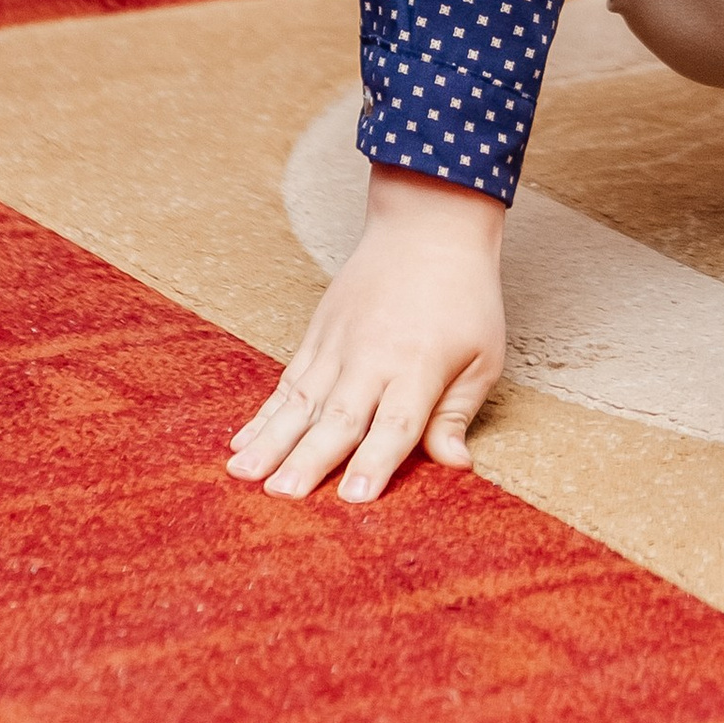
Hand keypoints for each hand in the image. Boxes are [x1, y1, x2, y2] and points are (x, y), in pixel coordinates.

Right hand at [229, 166, 505, 503]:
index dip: (376, 461)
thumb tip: (455, 464)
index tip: (355, 497)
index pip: (396, 424)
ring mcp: (338, 345)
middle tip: (283, 494)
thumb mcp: (482, 354)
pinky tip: (241, 441)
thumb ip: (458, 412)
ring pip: (301, 402)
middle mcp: (372, 359)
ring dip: (271, 440)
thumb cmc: (464, 295)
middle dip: (309, 458)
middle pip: (339, 417)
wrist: (429, 225)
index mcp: (419, 368)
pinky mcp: (318, 334)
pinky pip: (288, 381)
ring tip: (242, 473)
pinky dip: (264, 413)